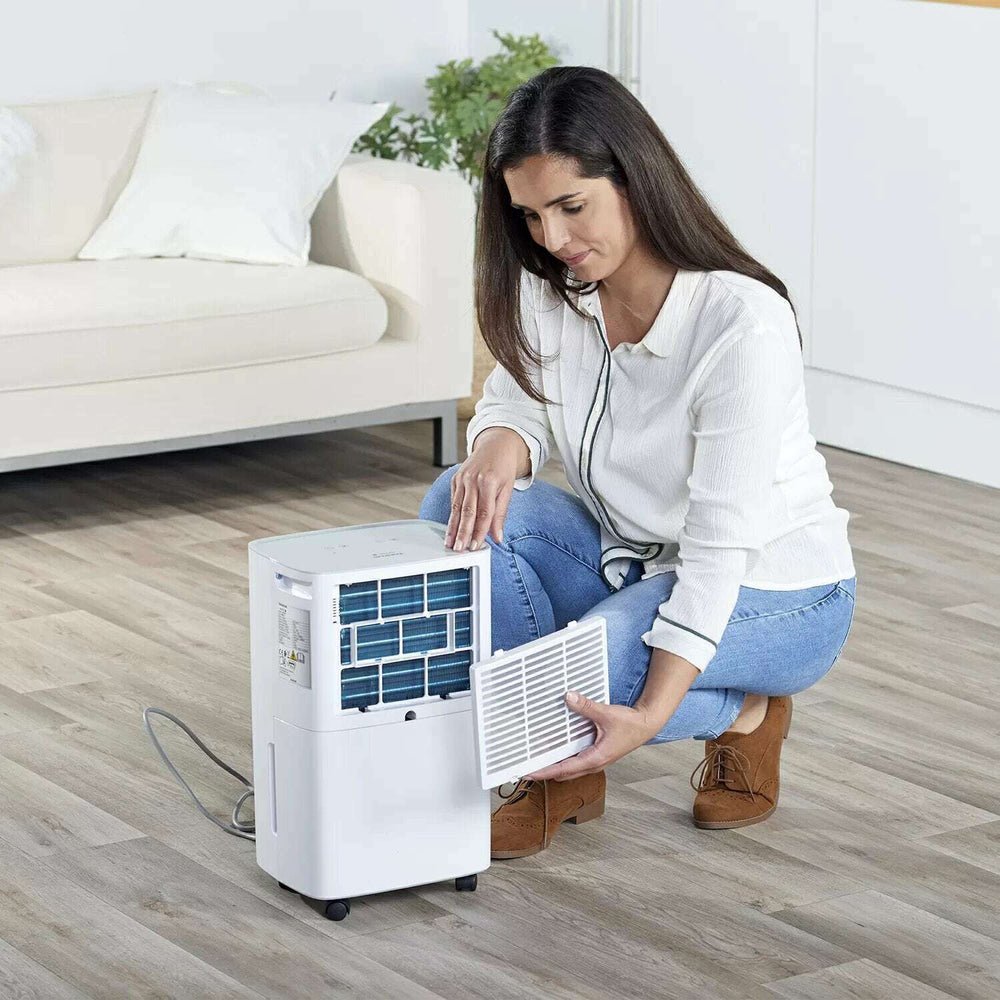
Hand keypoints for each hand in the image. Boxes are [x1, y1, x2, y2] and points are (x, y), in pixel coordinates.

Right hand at [445, 428, 527, 550]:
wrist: (495, 446)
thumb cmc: (503, 468)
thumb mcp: (508, 489)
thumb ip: (500, 514)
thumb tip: (497, 537)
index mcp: (489, 481)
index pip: (484, 512)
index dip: (479, 531)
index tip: (476, 545)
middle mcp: (473, 479)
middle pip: (467, 511)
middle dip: (462, 532)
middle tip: (459, 548)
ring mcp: (462, 478)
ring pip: (456, 508)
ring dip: (453, 527)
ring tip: (450, 543)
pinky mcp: (455, 479)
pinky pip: (453, 500)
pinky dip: (452, 516)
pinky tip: (450, 529)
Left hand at [523, 691, 663, 781]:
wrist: (646, 726)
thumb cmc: (630, 725)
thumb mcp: (606, 714)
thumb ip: (587, 706)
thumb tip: (569, 698)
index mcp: (595, 758)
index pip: (564, 770)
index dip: (544, 772)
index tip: (529, 773)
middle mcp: (594, 763)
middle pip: (564, 773)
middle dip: (545, 772)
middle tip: (527, 768)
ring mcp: (595, 760)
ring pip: (570, 769)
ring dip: (554, 766)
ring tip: (538, 760)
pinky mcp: (597, 754)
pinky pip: (576, 760)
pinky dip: (564, 758)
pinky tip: (557, 748)